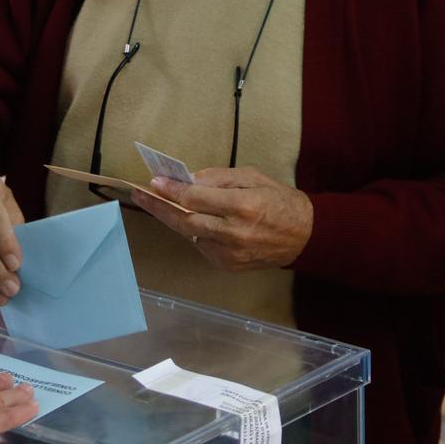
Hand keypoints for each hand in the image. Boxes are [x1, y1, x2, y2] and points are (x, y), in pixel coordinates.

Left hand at [131, 167, 312, 271]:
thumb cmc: (280, 201)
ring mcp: (230, 253)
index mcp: (242, 206)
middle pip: (185, 220)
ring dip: (173, 218)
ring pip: (190, 234)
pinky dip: (193, 231)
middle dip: (159, 207)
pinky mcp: (228, 265)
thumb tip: (189, 180)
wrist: (305, 236)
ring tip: (157, 204)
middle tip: (139, 195)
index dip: (171, 190)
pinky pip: (202, 245)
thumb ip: (219, 178)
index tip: (154, 181)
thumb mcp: (253, 177)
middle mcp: (233, 233)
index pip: (196, 198)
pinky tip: (188, 219)